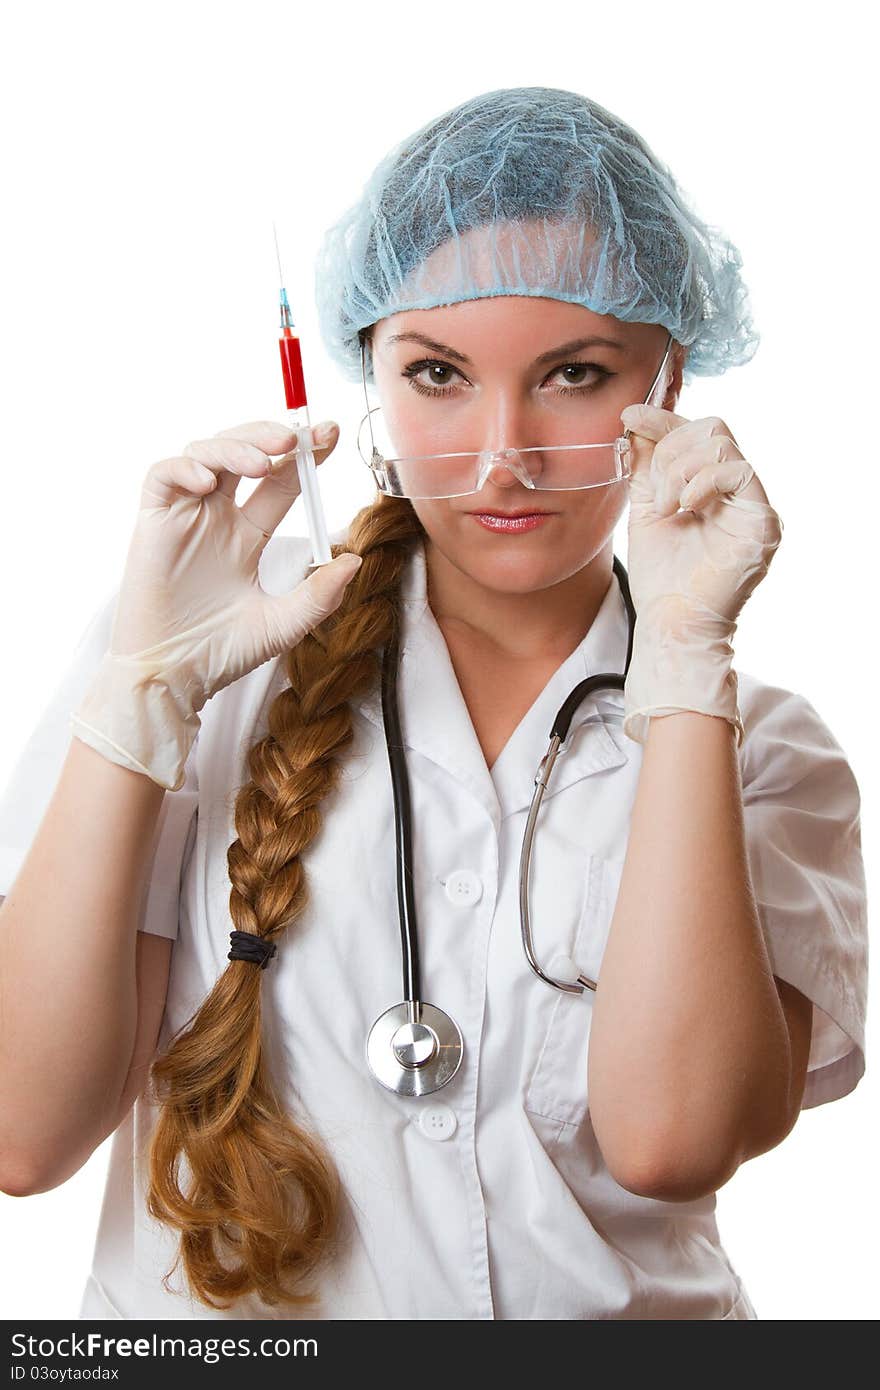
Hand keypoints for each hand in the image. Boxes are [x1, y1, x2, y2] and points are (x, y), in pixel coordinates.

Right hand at [71, 420, 361, 789]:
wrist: (173, 678)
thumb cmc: (220, 654)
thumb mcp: (283, 624)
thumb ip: (318, 595)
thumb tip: (354, 559)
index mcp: (247, 535)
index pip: (280, 481)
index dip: (304, 455)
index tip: (331, 434)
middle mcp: (217, 518)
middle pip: (244, 453)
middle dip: (271, 436)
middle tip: (299, 437)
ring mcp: (184, 516)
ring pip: (206, 452)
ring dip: (236, 446)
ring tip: (263, 461)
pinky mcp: (153, 522)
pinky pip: (162, 475)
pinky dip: (184, 467)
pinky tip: (207, 482)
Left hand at [617, 403, 782, 745]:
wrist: (670, 623)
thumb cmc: (661, 579)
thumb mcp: (645, 511)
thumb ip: (645, 469)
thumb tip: (635, 424)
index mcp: (713, 488)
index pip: (695, 434)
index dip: (663, 420)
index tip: (627, 416)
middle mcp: (738, 493)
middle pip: (711, 428)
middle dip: (670, 450)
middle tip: (654, 491)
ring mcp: (754, 505)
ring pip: (721, 442)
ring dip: (679, 469)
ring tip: (665, 507)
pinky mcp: (763, 521)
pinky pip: (737, 471)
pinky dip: (700, 481)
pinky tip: (682, 508)